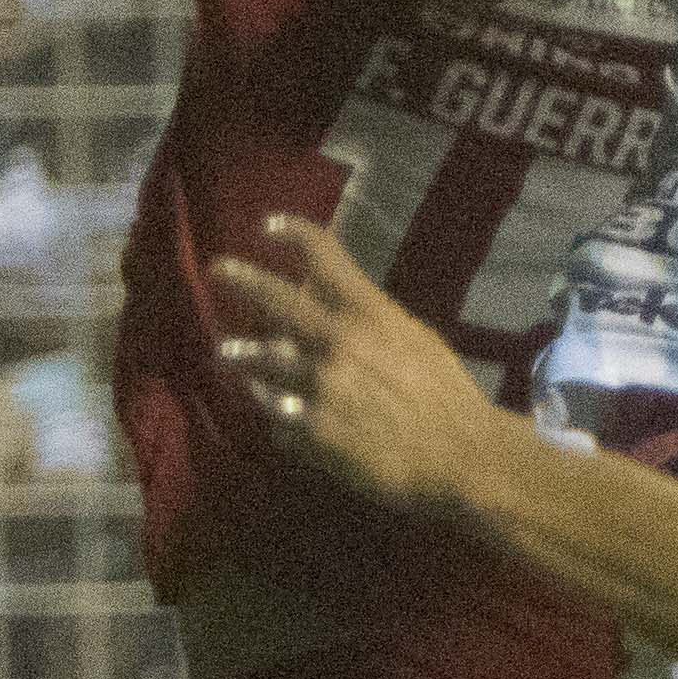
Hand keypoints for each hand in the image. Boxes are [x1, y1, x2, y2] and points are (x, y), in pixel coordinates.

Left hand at [212, 212, 513, 512]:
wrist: (460, 454)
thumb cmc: (446, 394)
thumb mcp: (415, 340)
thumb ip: (371, 322)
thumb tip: (334, 310)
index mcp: (371, 315)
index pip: (326, 258)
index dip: (295, 233)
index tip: (269, 224)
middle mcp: (339, 343)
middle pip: (278, 301)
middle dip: (243, 279)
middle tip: (218, 268)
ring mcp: (321, 387)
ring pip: (263, 364)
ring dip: (242, 357)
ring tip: (227, 355)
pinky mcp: (312, 432)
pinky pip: (279, 421)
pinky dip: (281, 418)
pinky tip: (286, 421)